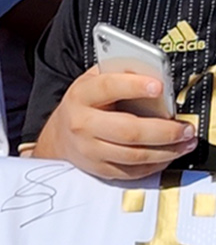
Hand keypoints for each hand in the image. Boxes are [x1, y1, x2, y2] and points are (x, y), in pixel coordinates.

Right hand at [31, 67, 198, 180]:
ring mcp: (89, 149)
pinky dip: (156, 164)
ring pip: (134, 155)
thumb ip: (119, 74)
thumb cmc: (85, 104)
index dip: (134, 86)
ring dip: (166, 150)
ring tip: (185, 142)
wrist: (60, 135)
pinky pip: (133, 171)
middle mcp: (82, 124)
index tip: (159, 87)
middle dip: (164, 131)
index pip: (108, 88)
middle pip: (128, 131)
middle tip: (185, 128)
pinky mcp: (99, 169)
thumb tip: (154, 73)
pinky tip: (168, 154)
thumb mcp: (94, 81)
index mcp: (81, 96)